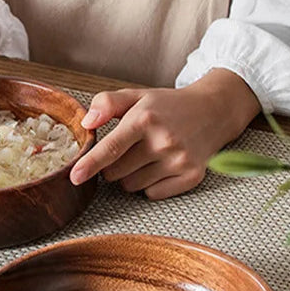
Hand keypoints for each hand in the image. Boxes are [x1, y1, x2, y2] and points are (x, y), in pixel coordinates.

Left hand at [70, 69, 260, 199]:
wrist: (214, 110)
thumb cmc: (168, 105)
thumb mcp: (137, 95)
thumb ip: (107, 103)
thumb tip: (86, 122)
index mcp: (145, 118)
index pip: (111, 147)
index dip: (90, 164)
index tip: (75, 176)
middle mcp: (164, 140)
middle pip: (115, 172)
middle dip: (113, 165)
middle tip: (130, 148)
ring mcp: (179, 160)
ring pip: (131, 186)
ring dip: (131, 175)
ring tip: (148, 155)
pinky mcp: (191, 176)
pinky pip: (152, 194)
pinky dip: (151, 185)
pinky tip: (162, 165)